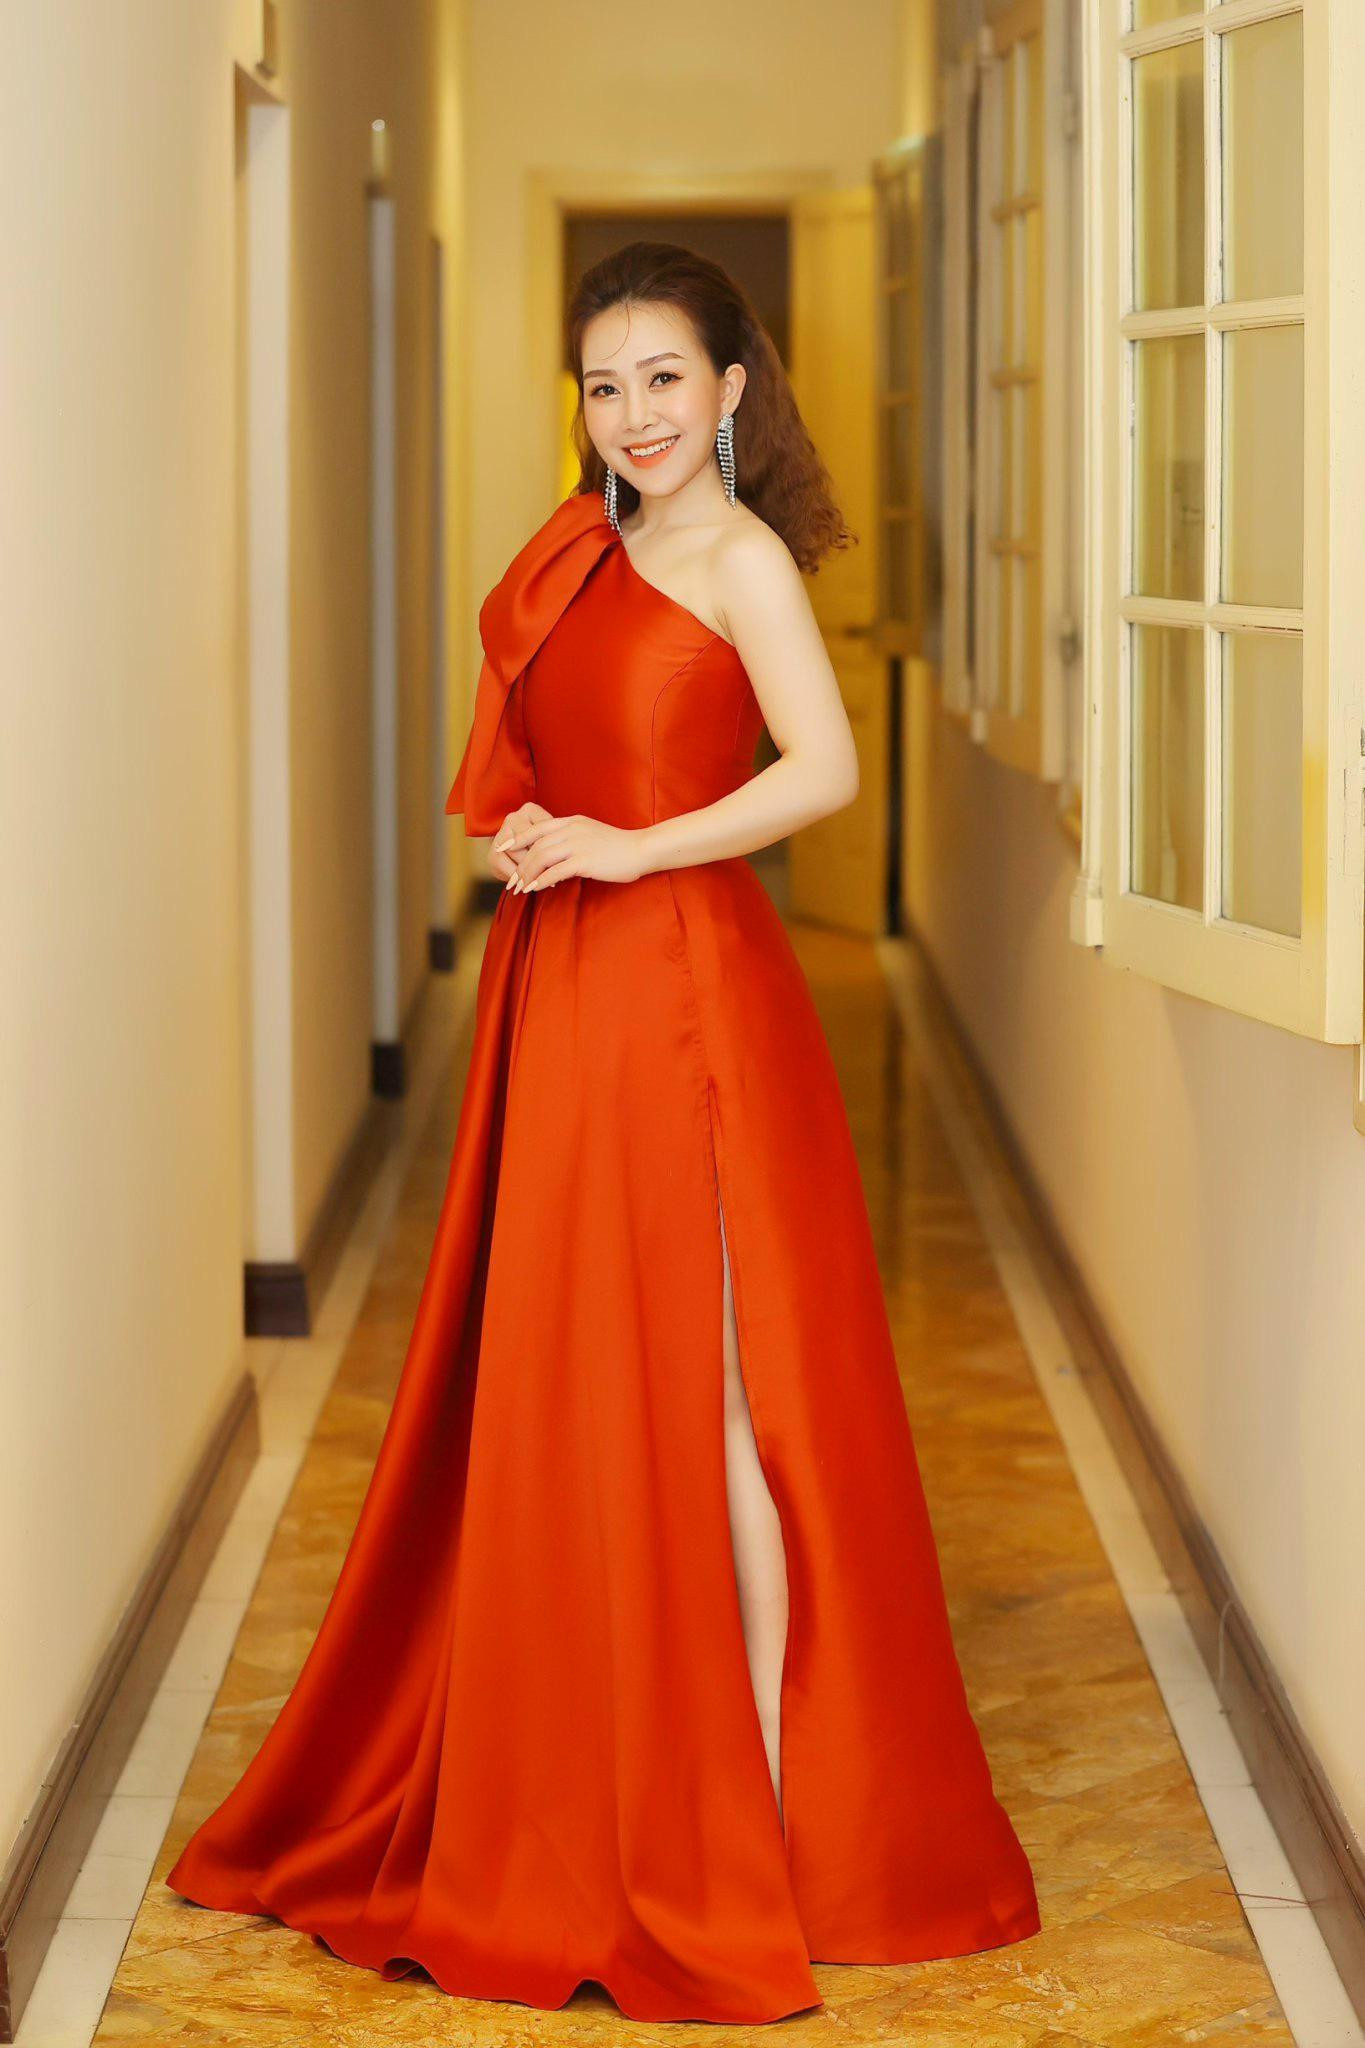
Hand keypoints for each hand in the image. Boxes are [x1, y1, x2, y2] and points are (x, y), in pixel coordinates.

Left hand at [493, 812, 649, 892]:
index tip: (503, 848)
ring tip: (520, 887)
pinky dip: (541, 880)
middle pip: (536, 845)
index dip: (518, 838)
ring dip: (527, 873)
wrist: (641, 850)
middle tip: (511, 879)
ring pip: (542, 857)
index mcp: (572, 821)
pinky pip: (555, 871)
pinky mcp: (585, 860)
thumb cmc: (618, 846)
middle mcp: (572, 829)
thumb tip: (556, 852)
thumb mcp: (591, 834)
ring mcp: (578, 844)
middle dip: (520, 863)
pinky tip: (535, 889)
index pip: (537, 827)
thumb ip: (573, 838)